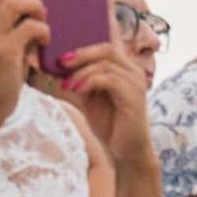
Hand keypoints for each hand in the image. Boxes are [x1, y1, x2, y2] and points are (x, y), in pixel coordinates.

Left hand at [53, 41, 155, 169]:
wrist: (125, 151)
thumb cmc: (110, 124)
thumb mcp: (91, 98)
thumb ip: (82, 80)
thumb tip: (61, 66)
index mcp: (124, 69)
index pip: (106, 46)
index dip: (84, 45)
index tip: (62, 52)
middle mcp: (133, 72)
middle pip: (106, 49)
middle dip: (81, 53)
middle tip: (61, 62)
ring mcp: (135, 83)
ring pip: (105, 64)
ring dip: (81, 72)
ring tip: (66, 84)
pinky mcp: (134, 97)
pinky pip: (110, 80)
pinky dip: (90, 81)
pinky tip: (77, 89)